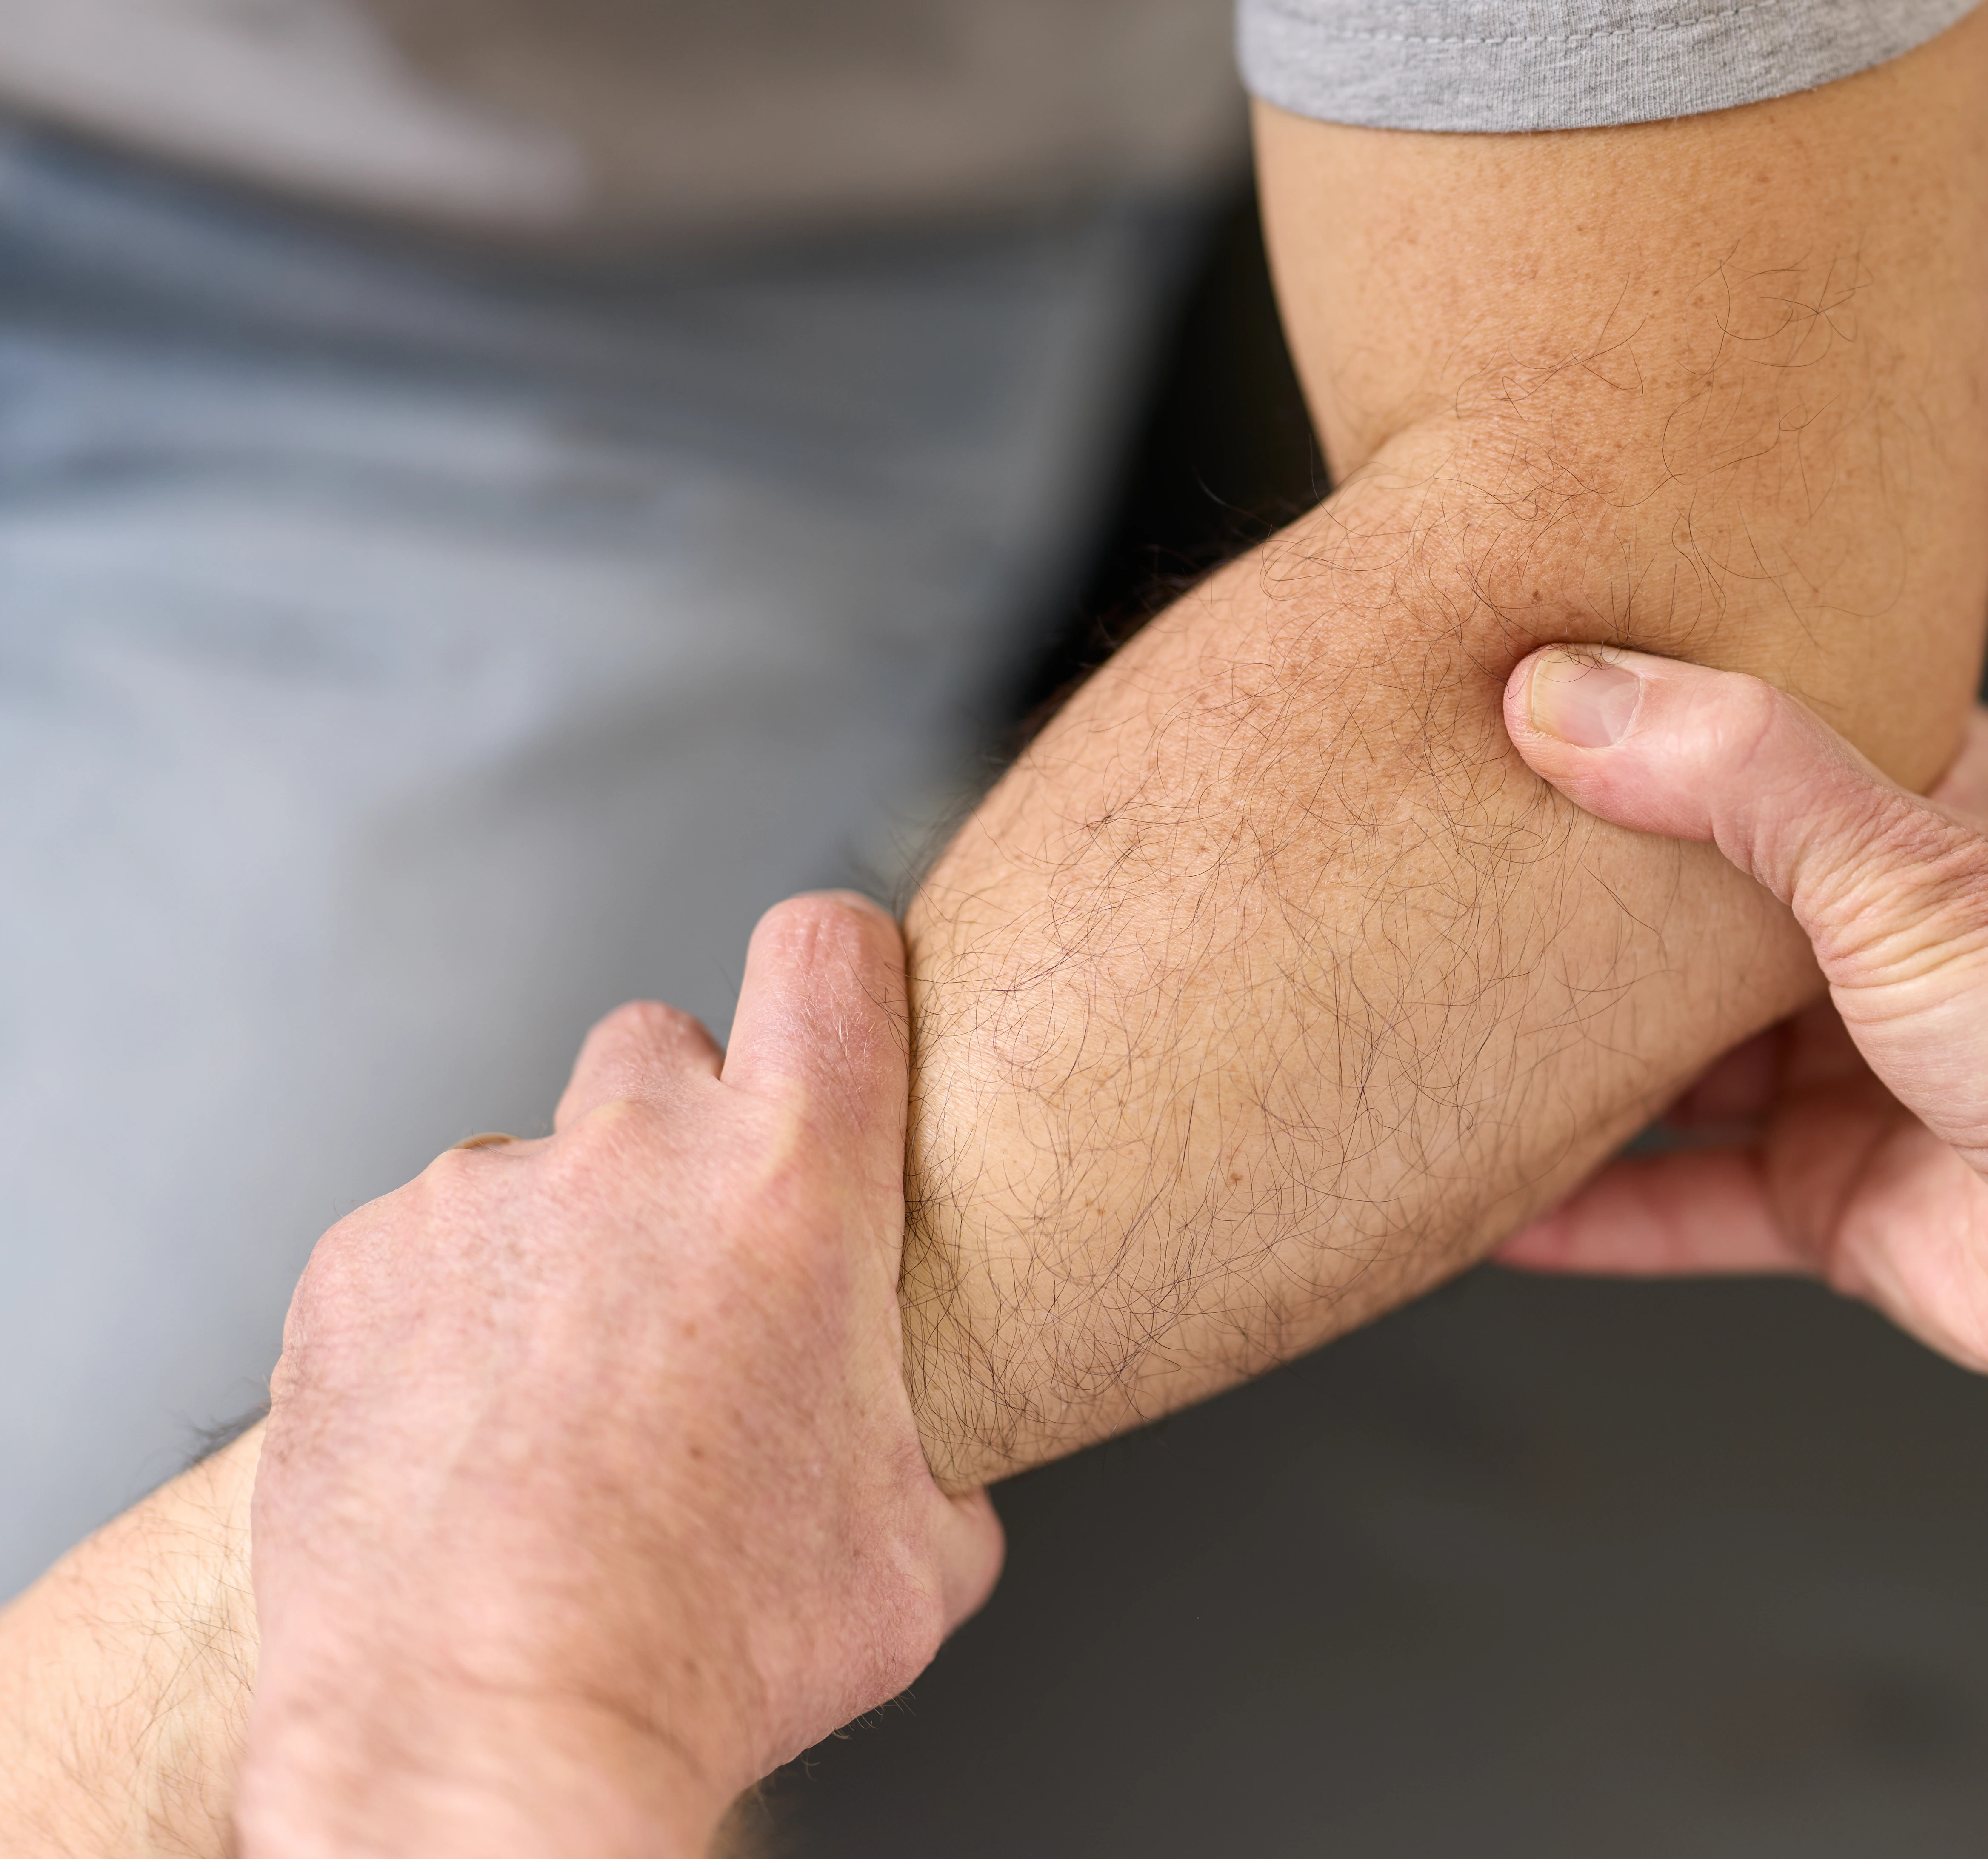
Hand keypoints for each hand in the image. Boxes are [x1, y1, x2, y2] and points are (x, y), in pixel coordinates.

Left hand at [237, 893, 1001, 1858]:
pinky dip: (446, 1325)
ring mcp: (477, 1206)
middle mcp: (631, 1158)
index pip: (828, 948)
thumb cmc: (709, 1653)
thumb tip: (929, 1454)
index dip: (840, 975)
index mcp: (793, 1188)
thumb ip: (934, 1444)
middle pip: (664, 1046)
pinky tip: (469, 1440)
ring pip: (536, 1167)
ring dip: (560, 1247)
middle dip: (684, 1133)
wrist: (489, 1737)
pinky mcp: (354, 1274)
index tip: (837, 1028)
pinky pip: (420, 1253)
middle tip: (690, 1270)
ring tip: (563, 1402)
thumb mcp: (919, 1555)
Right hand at [1498, 648, 1987, 1627]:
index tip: (1527, 693)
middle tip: (1447, 858)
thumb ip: (1731, 770)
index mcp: (1961, 811)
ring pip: (1690, 1062)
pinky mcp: (1847, 1205)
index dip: (1663, 718)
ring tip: (1440, 1018)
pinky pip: (1692, 1202)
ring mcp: (1876, 1079)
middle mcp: (1913, 939)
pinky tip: (1492, 1199)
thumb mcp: (1909, 855)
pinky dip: (1594, 1208)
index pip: (1786, 738)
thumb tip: (1562, 691)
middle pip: (1716, 909)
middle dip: (1597, 899)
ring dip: (1578, 1056)